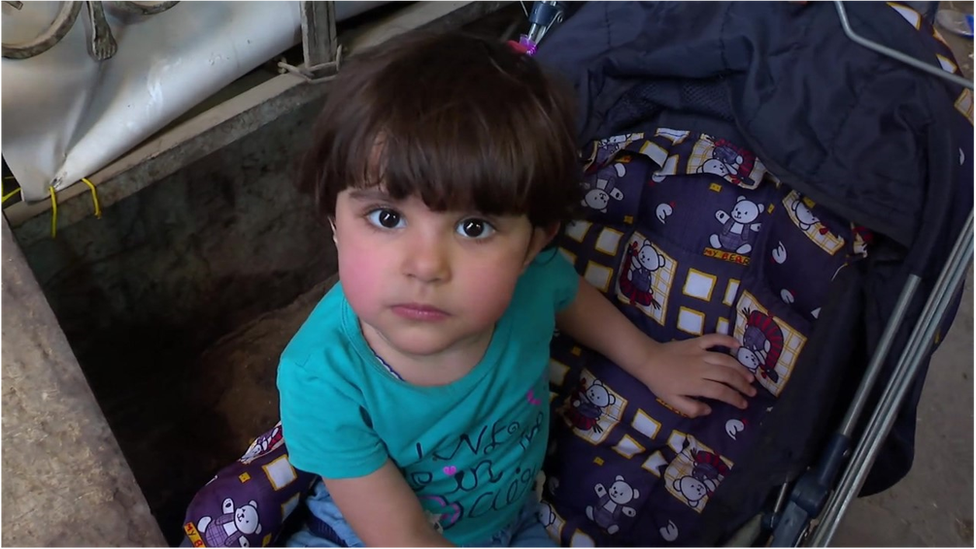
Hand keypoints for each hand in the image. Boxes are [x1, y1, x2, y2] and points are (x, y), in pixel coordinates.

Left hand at [634, 334, 755, 416]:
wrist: (648, 360)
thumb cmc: (660, 383)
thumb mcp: (672, 402)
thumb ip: (691, 409)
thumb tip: (709, 409)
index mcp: (696, 384)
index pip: (722, 392)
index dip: (735, 398)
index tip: (744, 404)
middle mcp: (702, 368)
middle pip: (728, 376)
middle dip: (743, 385)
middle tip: (752, 392)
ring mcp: (700, 353)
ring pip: (726, 360)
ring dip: (740, 368)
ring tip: (750, 376)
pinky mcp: (696, 342)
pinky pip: (714, 338)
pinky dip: (726, 339)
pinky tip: (737, 344)